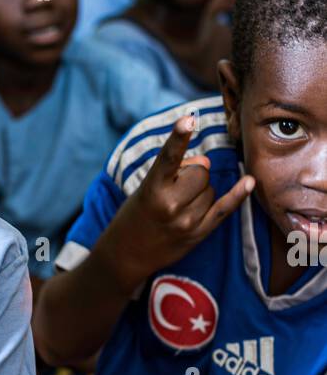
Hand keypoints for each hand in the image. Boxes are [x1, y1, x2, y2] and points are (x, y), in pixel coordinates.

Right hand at [103, 114, 253, 289]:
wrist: (126, 255)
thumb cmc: (135, 215)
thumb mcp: (145, 189)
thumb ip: (175, 172)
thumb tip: (207, 163)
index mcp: (152, 190)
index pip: (168, 157)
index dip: (179, 137)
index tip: (188, 119)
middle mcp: (171, 205)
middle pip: (201, 171)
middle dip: (192, 173)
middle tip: (173, 188)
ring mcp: (187, 221)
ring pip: (210, 189)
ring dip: (199, 191)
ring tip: (178, 206)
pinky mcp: (199, 233)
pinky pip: (225, 208)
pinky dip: (238, 194)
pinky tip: (249, 181)